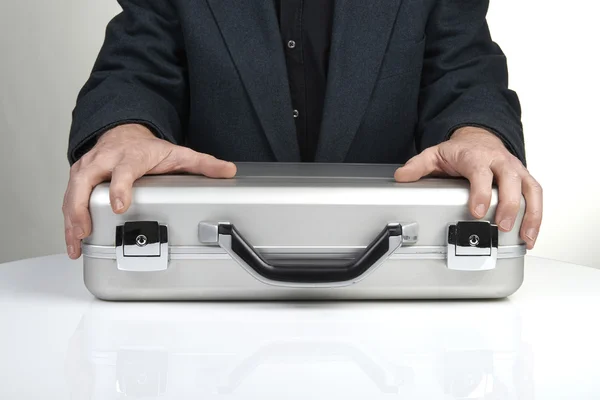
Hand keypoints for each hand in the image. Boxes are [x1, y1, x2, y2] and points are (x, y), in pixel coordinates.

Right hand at [63, 124, 236, 258]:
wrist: (124, 134)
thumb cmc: (148, 149)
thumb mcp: (178, 154)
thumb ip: (203, 164)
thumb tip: (228, 170)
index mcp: (131, 156)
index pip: (122, 171)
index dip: (119, 187)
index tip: (118, 204)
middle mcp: (105, 160)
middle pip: (86, 181)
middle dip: (82, 207)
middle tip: (84, 231)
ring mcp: (88, 168)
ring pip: (72, 192)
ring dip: (71, 218)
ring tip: (75, 242)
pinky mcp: (78, 178)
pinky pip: (69, 199)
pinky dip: (68, 220)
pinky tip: (72, 240)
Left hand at [394, 127, 541, 248]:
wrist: (480, 138)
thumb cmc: (460, 151)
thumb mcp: (435, 154)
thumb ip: (418, 166)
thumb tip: (402, 177)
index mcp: (476, 157)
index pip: (481, 173)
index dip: (481, 192)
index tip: (477, 211)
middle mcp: (500, 162)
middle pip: (511, 181)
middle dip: (509, 205)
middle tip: (502, 226)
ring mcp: (515, 170)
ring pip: (530, 189)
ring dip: (531, 215)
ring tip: (525, 238)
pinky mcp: (524, 179)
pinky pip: (536, 196)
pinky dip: (537, 217)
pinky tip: (530, 236)